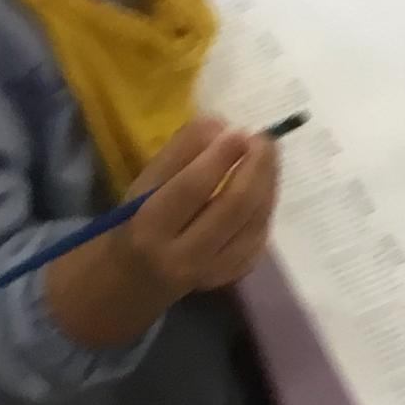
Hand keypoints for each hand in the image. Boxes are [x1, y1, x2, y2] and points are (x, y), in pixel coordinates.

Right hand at [119, 116, 279, 301]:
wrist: (136, 279)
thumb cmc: (137, 220)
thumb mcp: (144, 185)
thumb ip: (180, 152)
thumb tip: (221, 125)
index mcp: (149, 229)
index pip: (192, 188)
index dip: (220, 156)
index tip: (240, 130)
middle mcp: (182, 256)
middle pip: (234, 205)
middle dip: (256, 166)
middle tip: (262, 138)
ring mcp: (212, 271)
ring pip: (255, 220)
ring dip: (268, 181)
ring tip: (267, 155)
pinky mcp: (232, 275)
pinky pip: (260, 235)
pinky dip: (266, 204)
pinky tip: (263, 185)